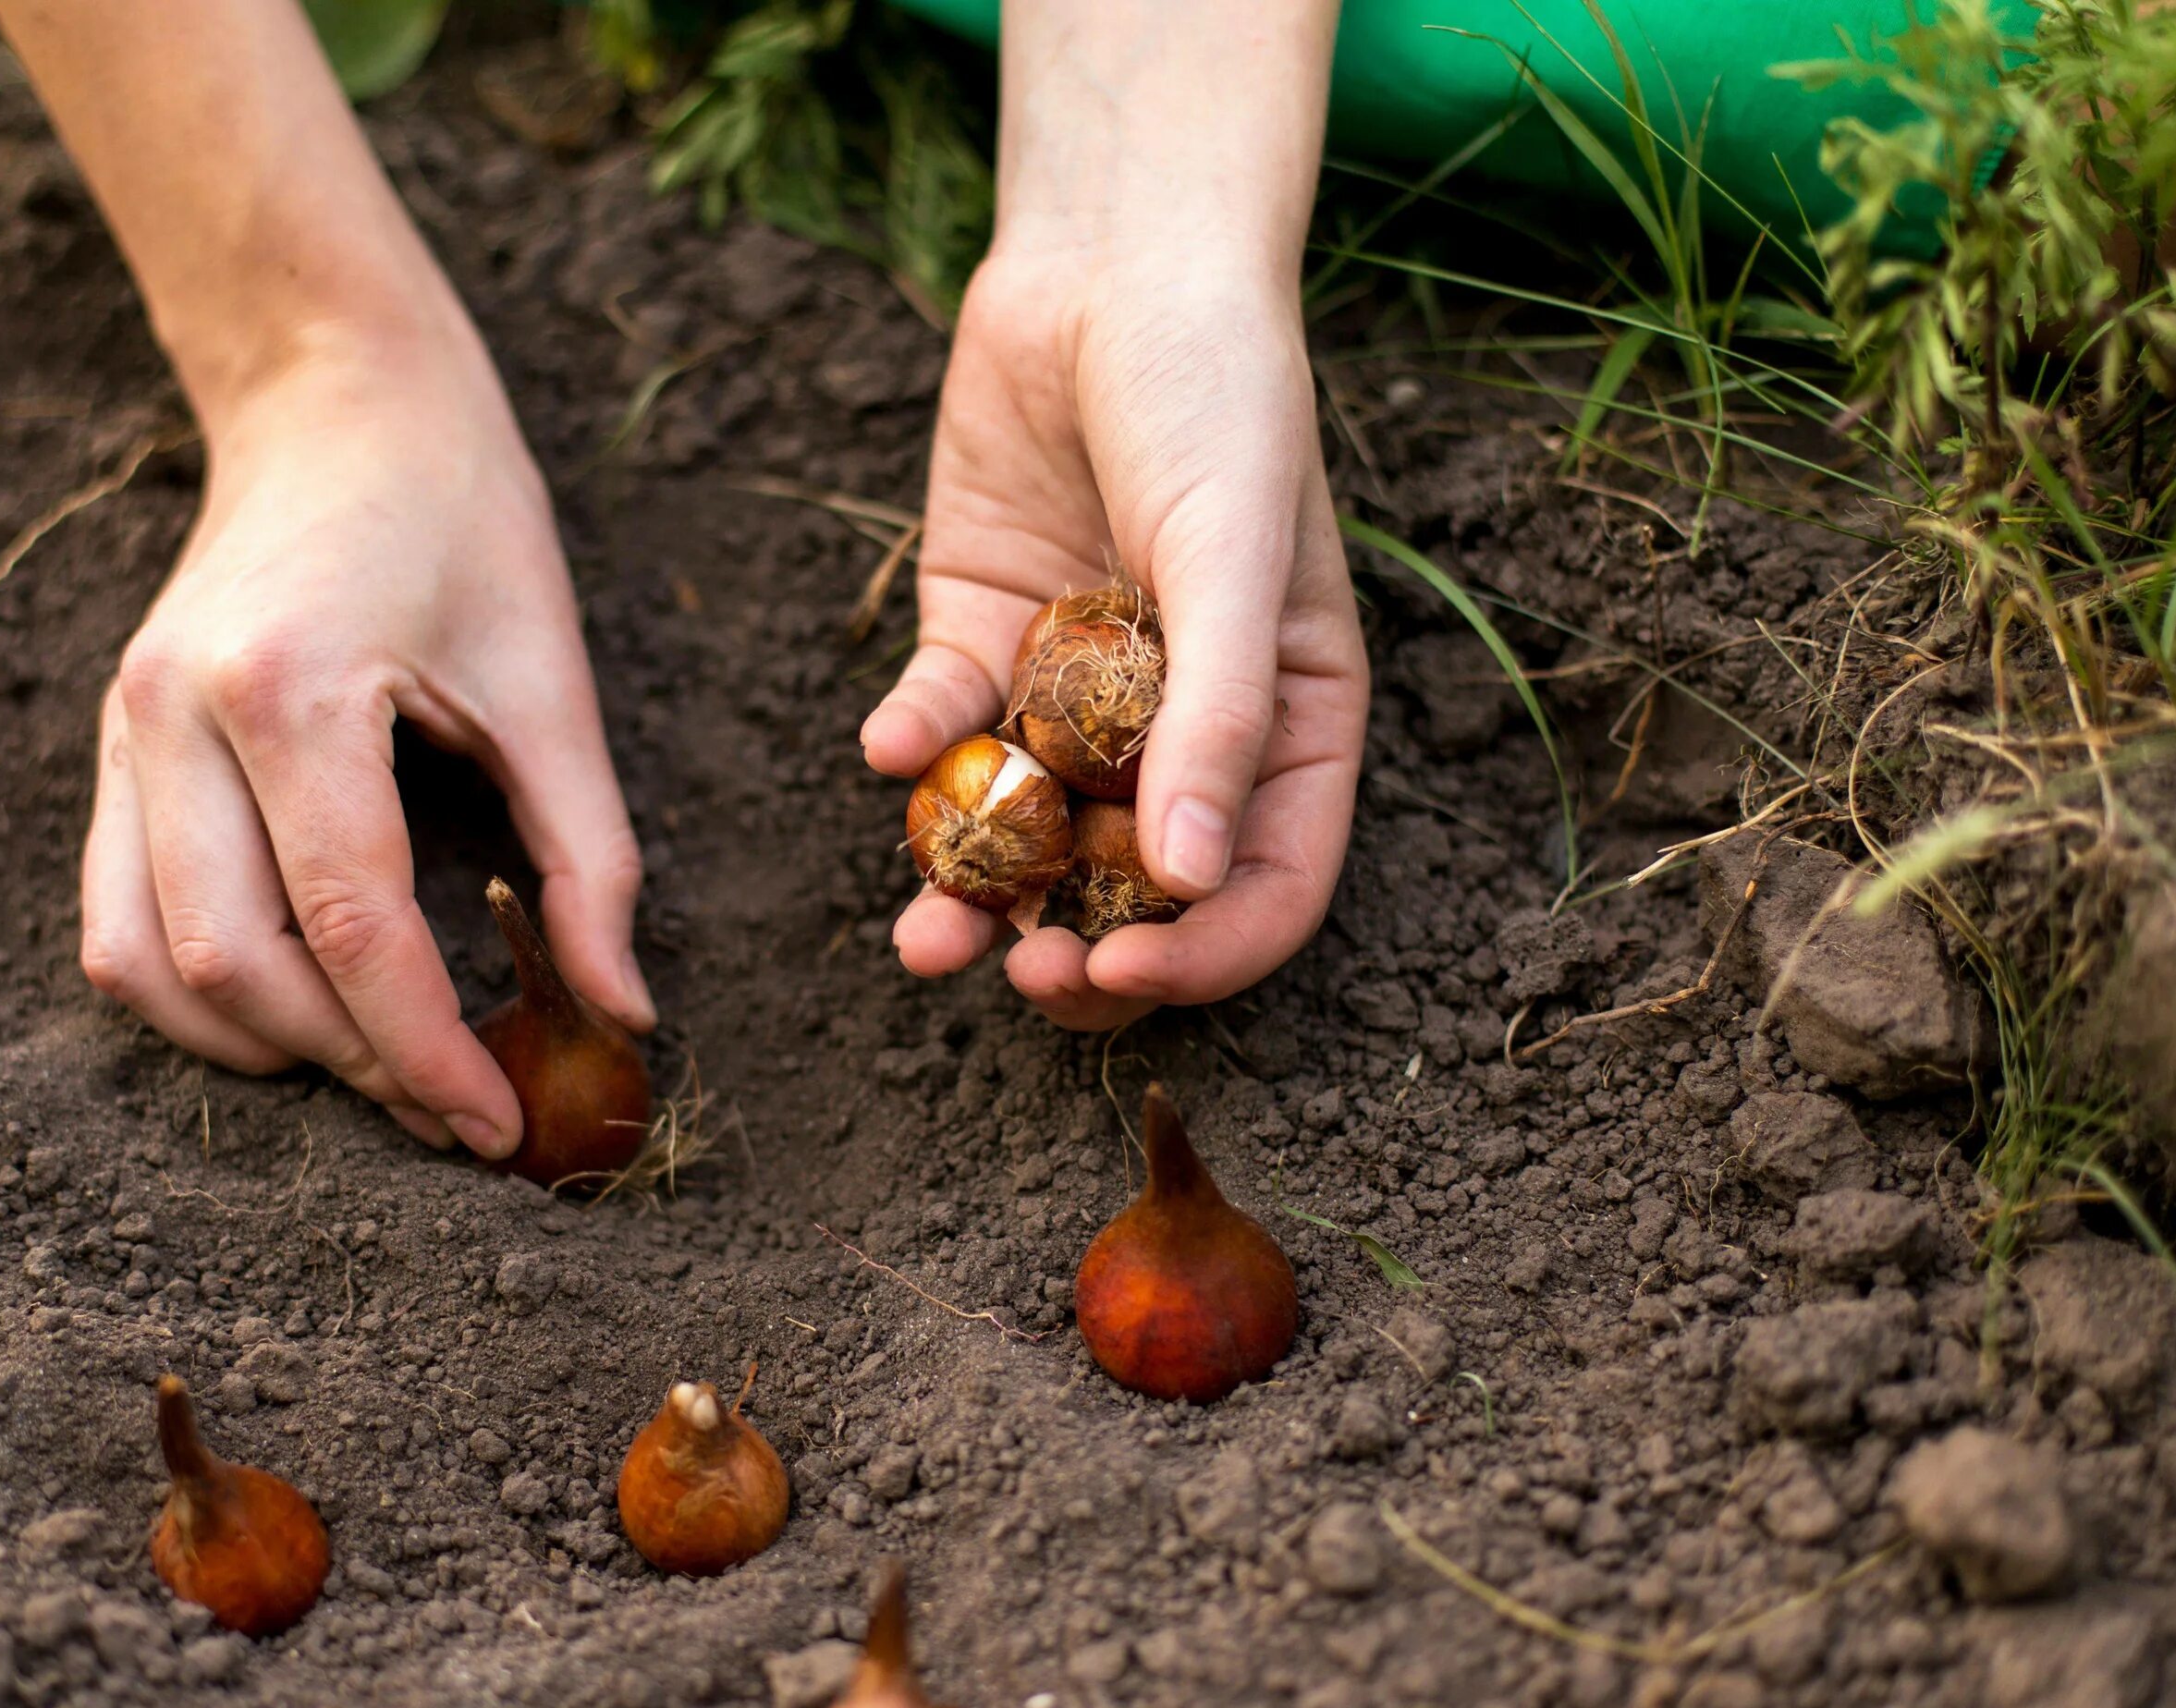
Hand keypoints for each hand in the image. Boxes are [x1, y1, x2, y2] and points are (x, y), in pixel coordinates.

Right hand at [79, 326, 652, 1156]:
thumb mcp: (554, 679)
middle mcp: (173, 713)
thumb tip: (624, 1015)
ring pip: (146, 967)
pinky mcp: (113, 747)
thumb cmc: (462, 518)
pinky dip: (199, 996)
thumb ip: (591, 856)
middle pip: (235, 965)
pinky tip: (300, 1008)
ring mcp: (123, 731)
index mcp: (290, 687)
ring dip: (262, 1048)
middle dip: (351, 1065)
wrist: (336, 399)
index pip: (351, 926)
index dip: (428, 1049)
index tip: (498, 1126)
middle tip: (454, 1108)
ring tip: (379, 1067)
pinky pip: (116, 922)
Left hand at [863, 248, 1368, 1030]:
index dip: (1201, 956)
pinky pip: (945, 726)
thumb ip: (1221, 718)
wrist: (1111, 263)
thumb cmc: (1218, 397)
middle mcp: (1181, 727)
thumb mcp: (1239, 556)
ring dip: (973, 892)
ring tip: (926, 935)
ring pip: (1025, 831)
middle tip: (1018, 976)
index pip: (1261, 885)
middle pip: (1133, 889)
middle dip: (1075, 948)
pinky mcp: (981, 636)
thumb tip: (1192, 883)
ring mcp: (1075, 691)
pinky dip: (915, 746)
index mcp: (1286, 725)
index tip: (1121, 977)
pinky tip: (889, 743)